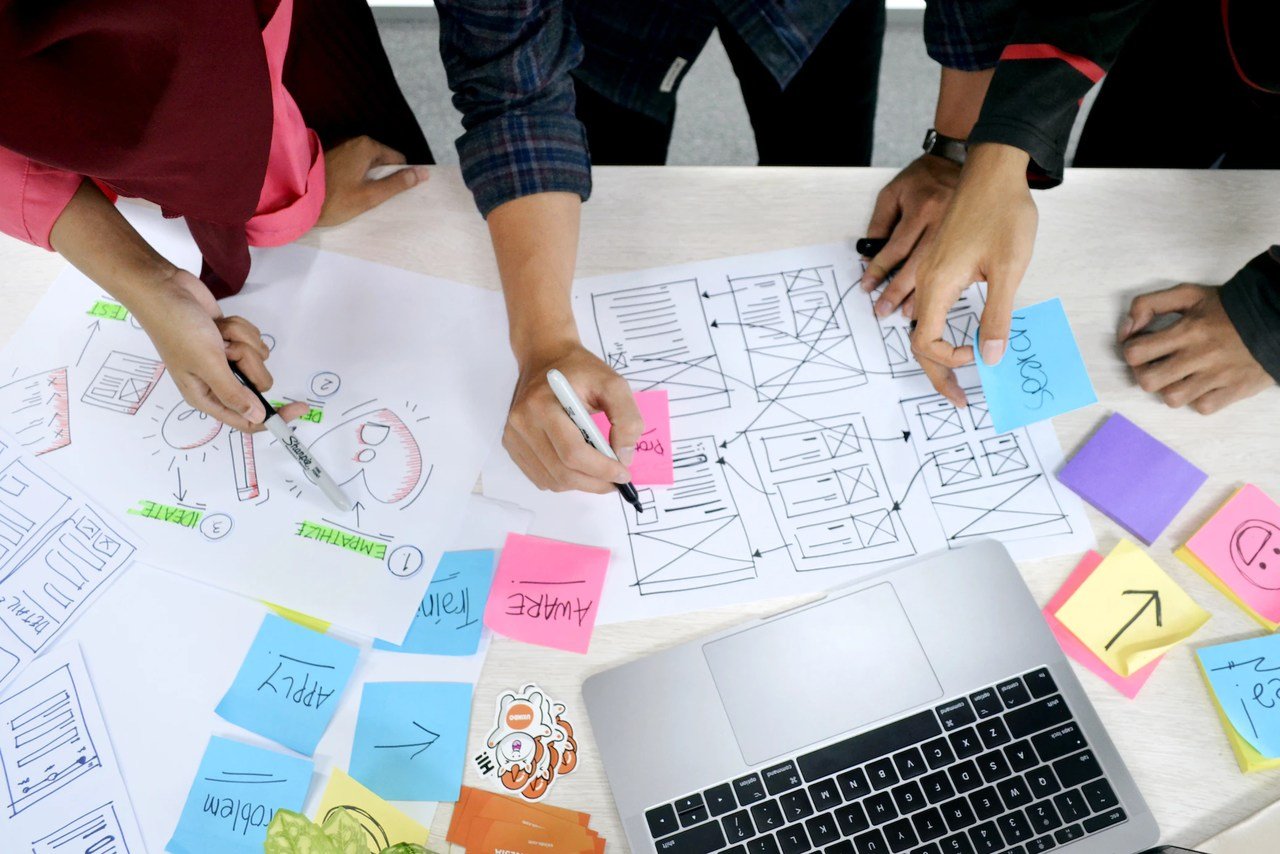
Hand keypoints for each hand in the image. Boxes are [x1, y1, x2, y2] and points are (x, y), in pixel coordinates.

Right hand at [132, 270, 308, 430]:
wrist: (165, 289)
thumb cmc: (177, 328)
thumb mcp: (207, 363)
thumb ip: (233, 393)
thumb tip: (256, 418)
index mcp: (205, 396)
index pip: (246, 419)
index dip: (274, 417)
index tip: (299, 408)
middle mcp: (217, 381)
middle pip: (258, 384)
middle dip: (248, 362)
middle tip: (226, 349)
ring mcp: (225, 359)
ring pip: (258, 357)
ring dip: (241, 340)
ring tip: (217, 333)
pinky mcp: (231, 340)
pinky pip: (253, 339)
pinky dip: (240, 328)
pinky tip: (219, 323)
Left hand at [316, 135, 428, 226]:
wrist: (297, 199)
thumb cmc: (336, 199)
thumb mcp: (371, 195)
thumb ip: (398, 184)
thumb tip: (423, 173)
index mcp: (368, 147)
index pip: (398, 160)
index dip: (399, 178)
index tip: (392, 195)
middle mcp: (356, 142)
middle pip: (382, 161)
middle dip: (383, 178)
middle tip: (376, 199)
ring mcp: (342, 149)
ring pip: (367, 165)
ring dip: (369, 180)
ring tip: (362, 198)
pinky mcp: (332, 157)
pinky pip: (354, 166)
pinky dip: (356, 178)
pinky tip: (349, 193)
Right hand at [503, 341, 642, 492]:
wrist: (546, 357)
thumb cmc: (580, 370)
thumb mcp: (613, 383)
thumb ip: (627, 418)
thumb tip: (624, 457)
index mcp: (542, 404)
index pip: (573, 452)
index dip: (601, 469)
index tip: (624, 473)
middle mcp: (522, 422)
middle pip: (562, 472)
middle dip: (595, 482)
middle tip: (617, 480)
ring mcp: (513, 436)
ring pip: (552, 480)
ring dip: (582, 484)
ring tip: (600, 472)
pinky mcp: (512, 445)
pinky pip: (541, 478)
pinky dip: (565, 480)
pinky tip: (578, 466)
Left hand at [860, 154, 961, 319]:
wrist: (963, 162)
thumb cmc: (924, 178)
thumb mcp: (893, 192)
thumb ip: (880, 223)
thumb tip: (870, 256)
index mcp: (922, 208)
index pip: (895, 248)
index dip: (879, 270)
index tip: (867, 286)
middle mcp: (943, 221)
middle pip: (917, 265)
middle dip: (898, 291)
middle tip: (883, 311)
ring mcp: (962, 231)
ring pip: (939, 270)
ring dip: (922, 295)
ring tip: (908, 313)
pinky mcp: (973, 237)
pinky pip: (958, 267)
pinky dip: (947, 286)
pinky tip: (938, 299)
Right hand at [910, 144, 1036, 406]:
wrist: (994, 169)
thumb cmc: (1003, 212)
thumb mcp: (1009, 269)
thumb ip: (996, 316)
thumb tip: (990, 357)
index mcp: (939, 284)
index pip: (926, 342)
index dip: (948, 361)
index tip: (977, 358)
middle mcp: (927, 280)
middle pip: (916, 340)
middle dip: (935, 373)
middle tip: (956, 398)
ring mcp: (930, 271)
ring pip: (919, 324)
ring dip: (933, 354)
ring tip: (951, 375)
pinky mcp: (938, 262)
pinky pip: (926, 306)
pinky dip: (935, 330)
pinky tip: (953, 337)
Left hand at [1120, 283, 1273, 413]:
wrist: (1275, 319)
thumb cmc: (1227, 308)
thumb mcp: (1187, 294)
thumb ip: (1149, 303)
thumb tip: (1127, 328)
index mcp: (1187, 330)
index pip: (1135, 352)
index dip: (1131, 350)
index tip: (1141, 346)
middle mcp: (1200, 355)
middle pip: (1148, 381)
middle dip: (1144, 373)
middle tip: (1154, 365)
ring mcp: (1218, 376)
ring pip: (1172, 399)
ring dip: (1169, 389)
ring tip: (1177, 376)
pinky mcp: (1234, 390)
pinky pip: (1202, 407)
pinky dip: (1197, 399)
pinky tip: (1200, 385)